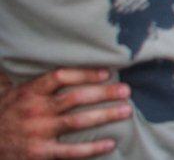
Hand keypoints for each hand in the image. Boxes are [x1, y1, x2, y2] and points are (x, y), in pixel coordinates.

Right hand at [0, 68, 131, 159]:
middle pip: (75, 98)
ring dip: (105, 115)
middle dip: (104, 93)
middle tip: (126, 90)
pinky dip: (92, 148)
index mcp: (29, 92)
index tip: (107, 72)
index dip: (85, 73)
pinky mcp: (40, 154)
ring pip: (78, 121)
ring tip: (126, 110)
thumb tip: (35, 58)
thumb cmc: (2, 116)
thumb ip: (25, 78)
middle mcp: (35, 110)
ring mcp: (38, 133)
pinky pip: (70, 151)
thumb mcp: (9, 93)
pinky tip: (110, 143)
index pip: (61, 76)